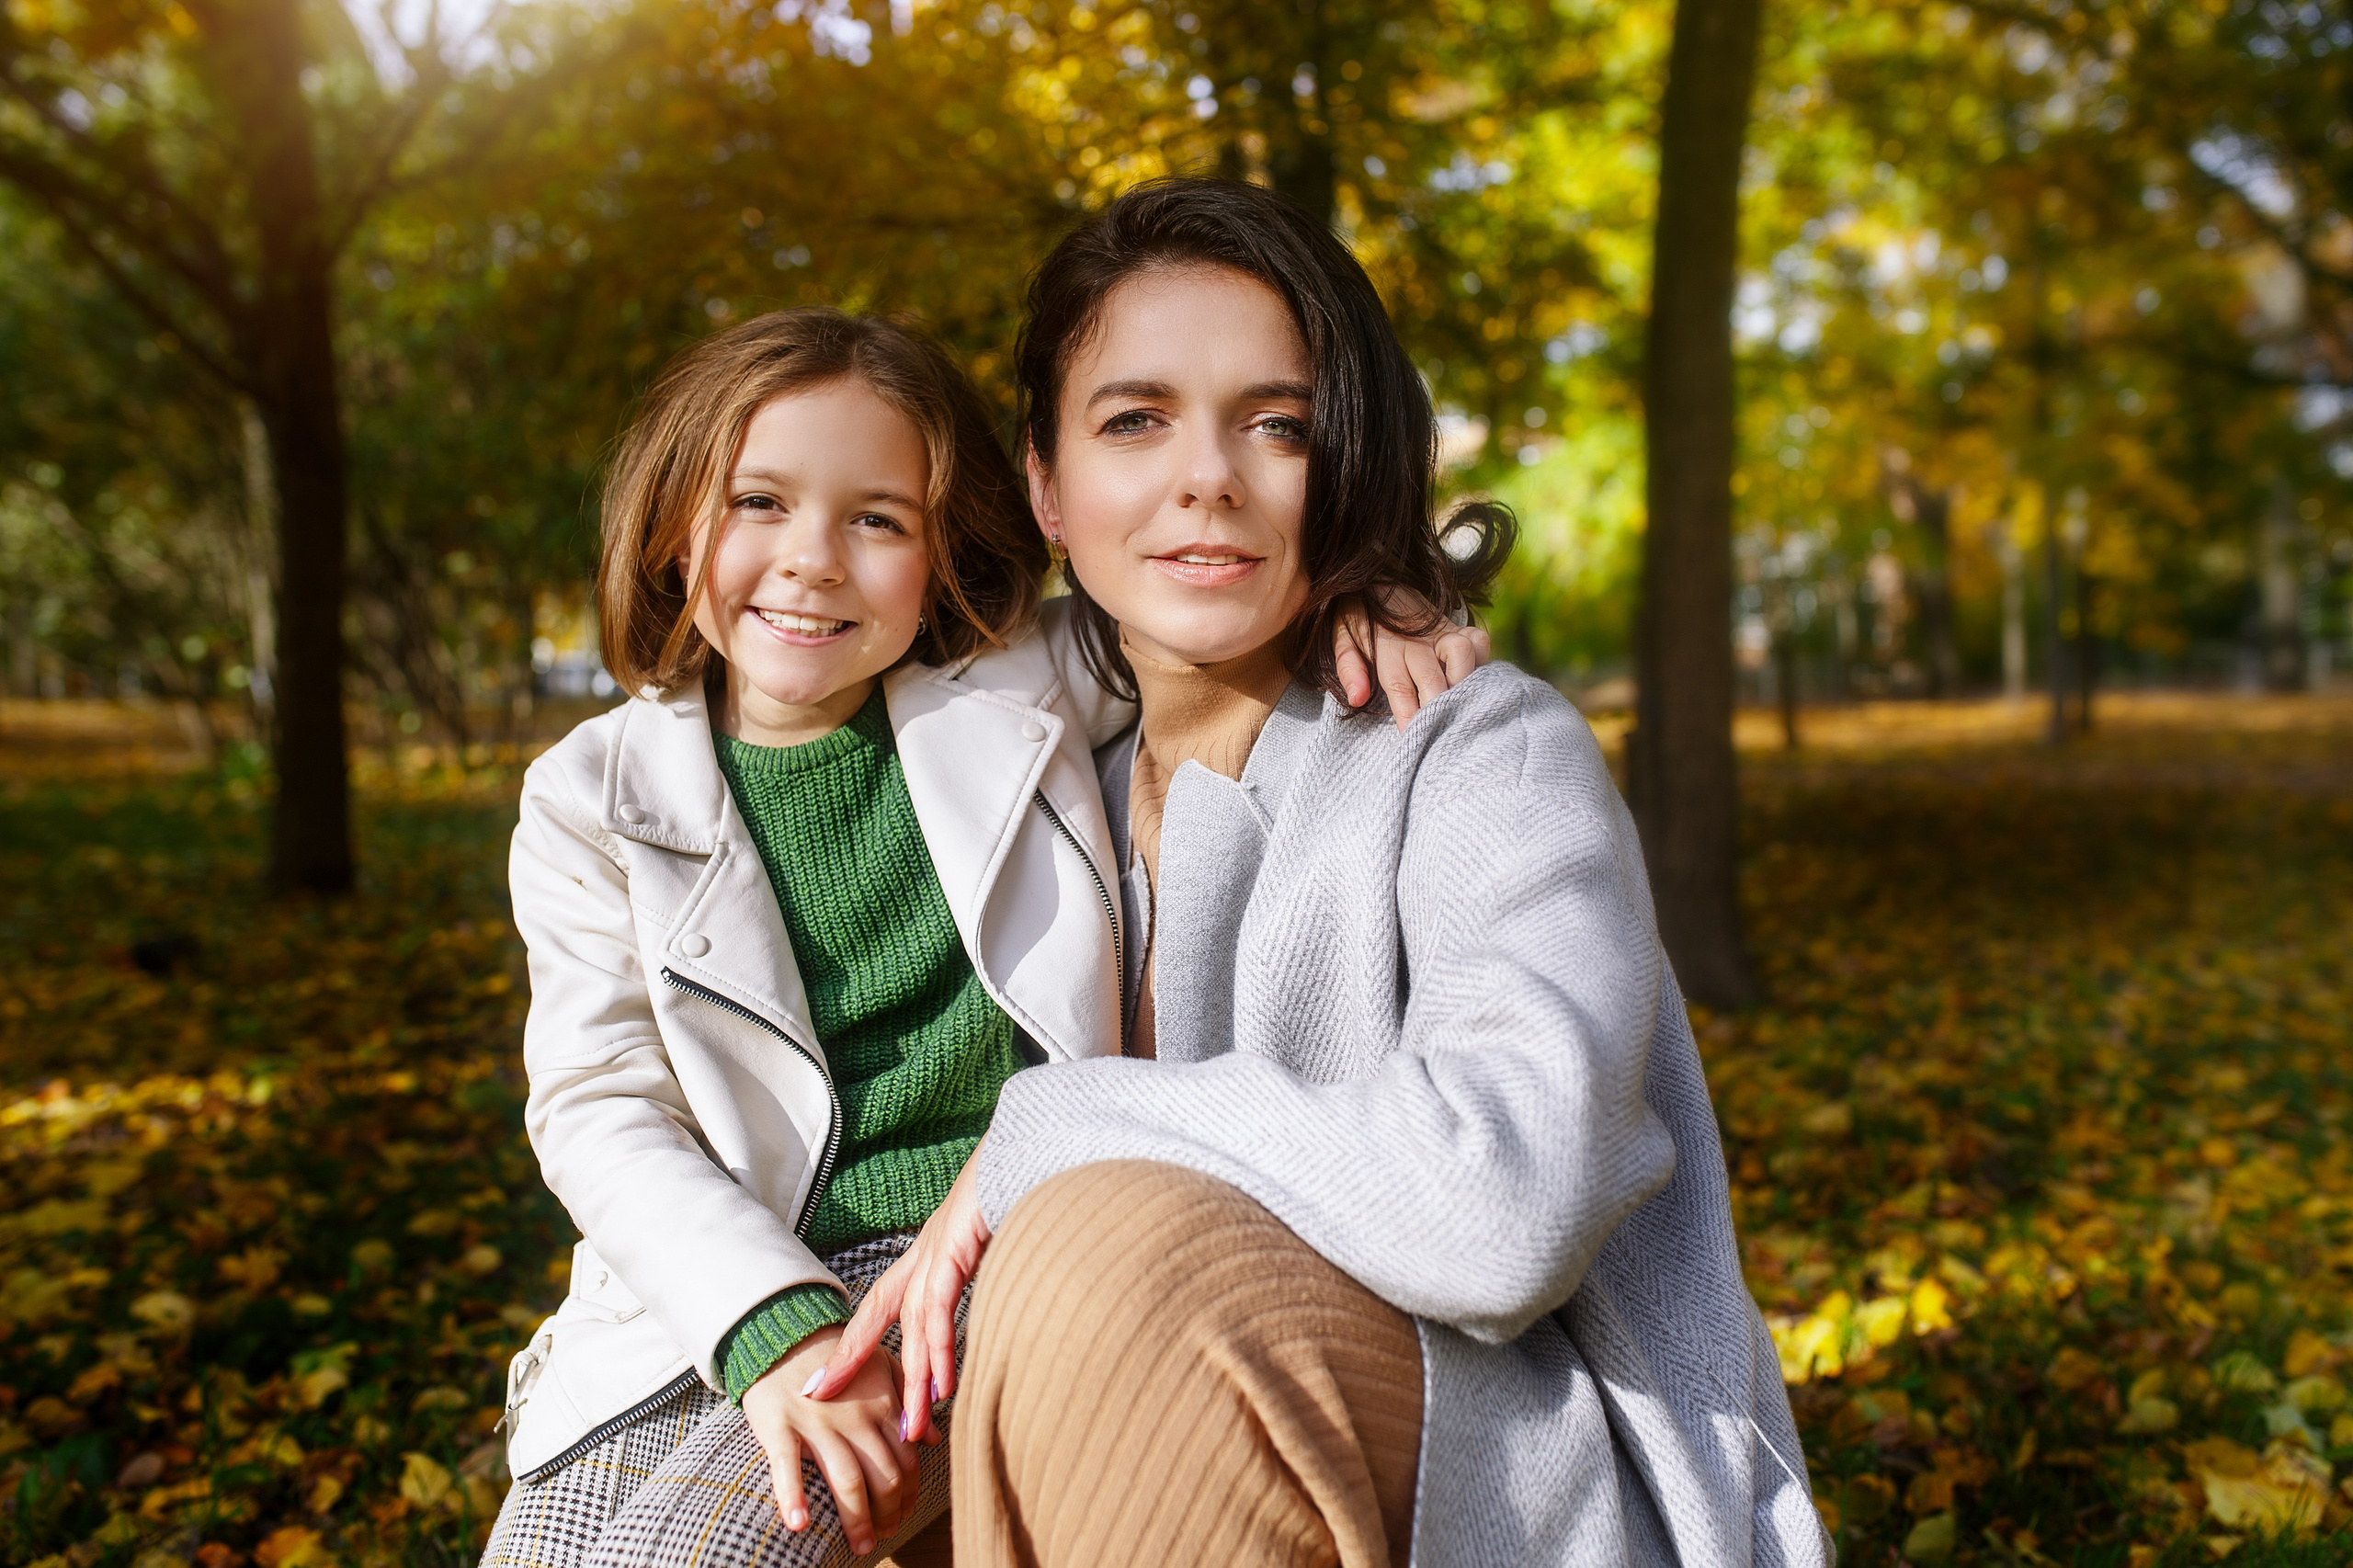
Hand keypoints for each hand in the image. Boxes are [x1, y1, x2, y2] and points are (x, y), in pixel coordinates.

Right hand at [741, 1324, 917, 1554]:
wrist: (785, 1335)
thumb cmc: (836, 1358)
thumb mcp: (881, 1368)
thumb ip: (908, 1401)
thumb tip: (932, 1440)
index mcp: (882, 1404)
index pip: (907, 1459)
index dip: (909, 1493)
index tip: (905, 1514)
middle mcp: (855, 1416)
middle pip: (883, 1476)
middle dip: (889, 1513)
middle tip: (886, 1536)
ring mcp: (817, 1422)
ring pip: (847, 1480)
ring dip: (857, 1520)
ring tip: (862, 1546)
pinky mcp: (779, 1426)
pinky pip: (787, 1467)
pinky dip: (793, 1498)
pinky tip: (800, 1525)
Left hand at [807, 1156, 990, 1443]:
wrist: (1029, 1146)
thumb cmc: (1018, 1191)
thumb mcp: (996, 1244)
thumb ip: (987, 1277)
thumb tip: (998, 1312)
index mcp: (928, 1254)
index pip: (879, 1308)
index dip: (852, 1349)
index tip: (822, 1387)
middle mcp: (925, 1253)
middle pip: (886, 1322)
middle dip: (862, 1370)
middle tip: (841, 1419)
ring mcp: (938, 1248)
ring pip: (914, 1327)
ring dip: (913, 1381)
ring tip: (912, 1427)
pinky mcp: (956, 1246)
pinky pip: (941, 1308)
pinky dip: (939, 1349)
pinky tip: (940, 1386)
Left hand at [1333, 588, 1492, 730]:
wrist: (1378, 578)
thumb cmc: (1359, 618)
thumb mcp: (1341, 638)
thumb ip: (1348, 667)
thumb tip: (1357, 698)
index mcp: (1387, 643)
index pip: (1399, 684)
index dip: (1407, 713)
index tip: (1410, 736)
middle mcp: (1418, 637)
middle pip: (1433, 676)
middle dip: (1436, 706)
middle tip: (1435, 730)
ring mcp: (1442, 629)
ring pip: (1463, 652)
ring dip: (1462, 681)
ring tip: (1455, 705)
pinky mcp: (1459, 626)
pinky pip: (1480, 642)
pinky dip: (1480, 662)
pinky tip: (1469, 681)